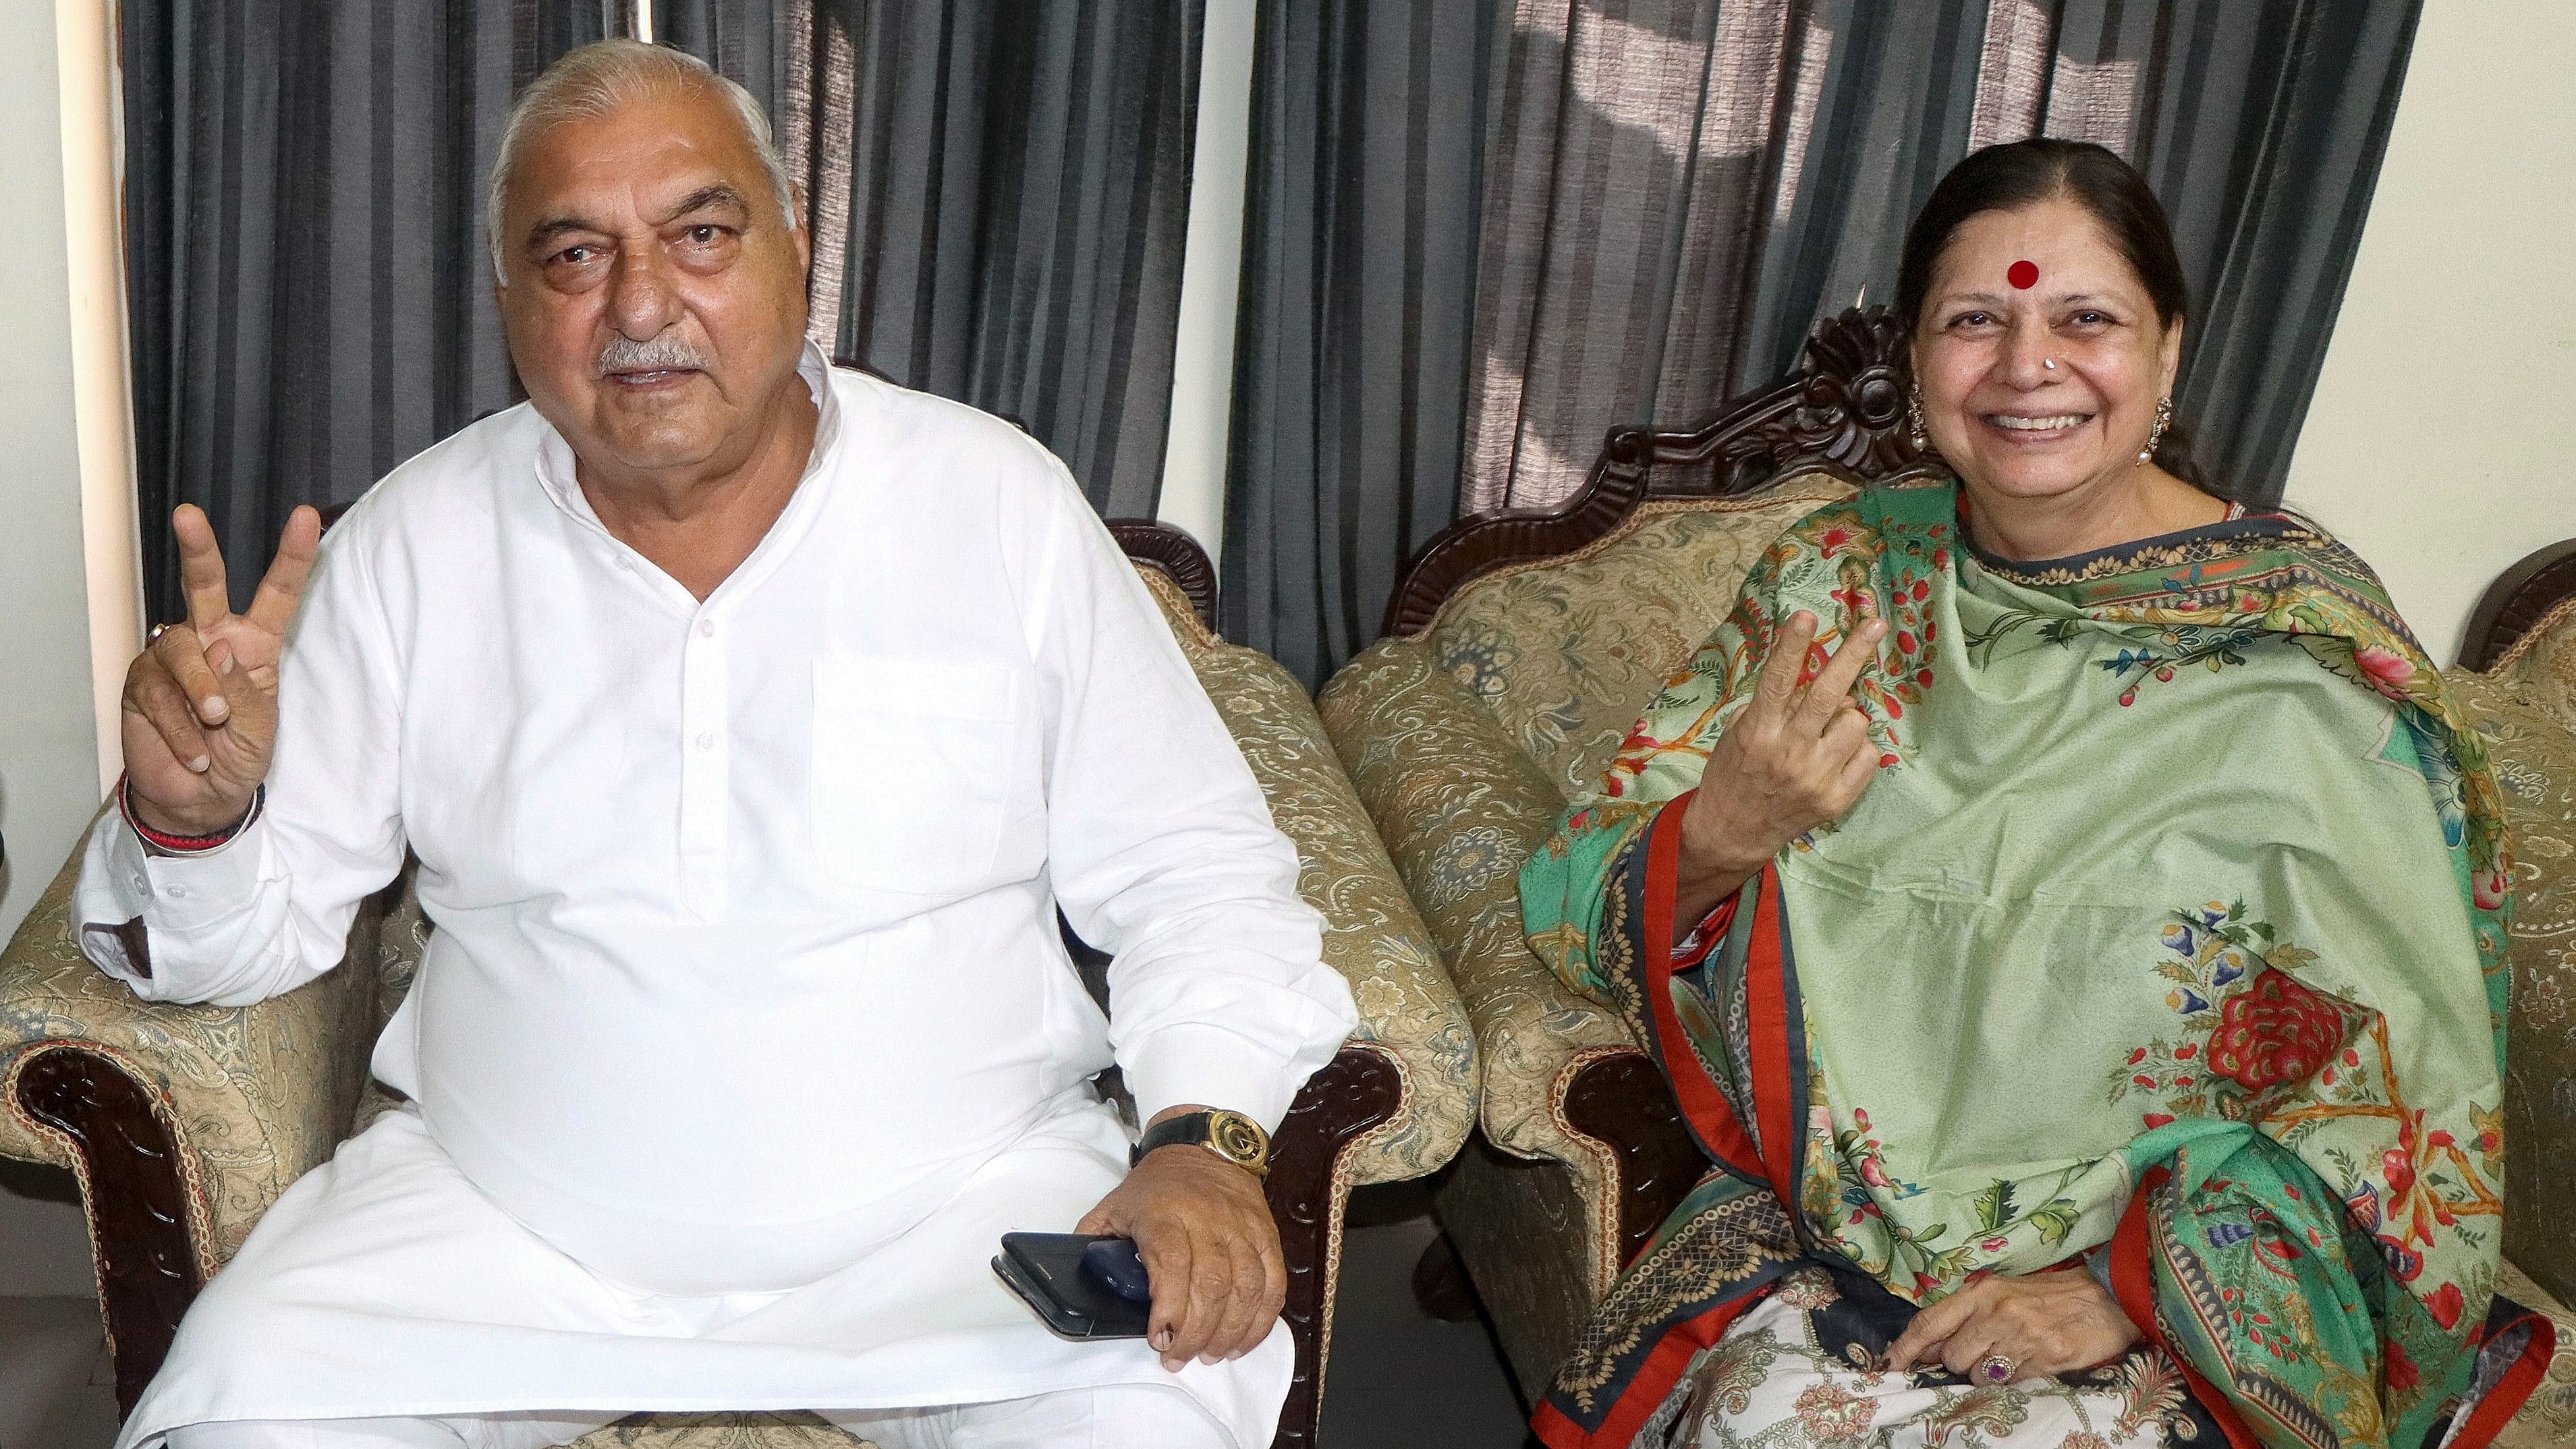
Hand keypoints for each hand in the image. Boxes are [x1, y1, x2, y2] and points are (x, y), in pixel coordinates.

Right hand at [120, 504, 321, 835]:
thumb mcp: (257, 727)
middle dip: (198, 549)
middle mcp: (210, 639)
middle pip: (204, 585)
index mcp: (254, 643)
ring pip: (181, 653)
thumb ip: (241, 689)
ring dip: (199, 694)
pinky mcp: (140, 683)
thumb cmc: (237, 756)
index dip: (292, 556)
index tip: (305, 516)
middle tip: (188, 515)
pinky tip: (194, 751)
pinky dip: (180, 729)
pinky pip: (159, 695)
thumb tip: (218, 648)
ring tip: (214, 727)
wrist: (199, 798)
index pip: (277, 595)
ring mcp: (171, 658)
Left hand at [1076, 1110, 1283, 1371]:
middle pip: (1211, 1286)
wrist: (1202, 1148)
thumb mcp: (1114, 1206)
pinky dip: (1262, 1319)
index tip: (1158, 1339)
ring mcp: (1241, 1228)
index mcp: (1164, 1214)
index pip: (1172, 1265)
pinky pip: (1273, 1283)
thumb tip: (1071, 1282)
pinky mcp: (1266, 1235)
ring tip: (1211, 1355)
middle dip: (1195, 1333)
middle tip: (1179, 1357)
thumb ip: (1093, 1242)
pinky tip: (1242, 1341)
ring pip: (1246, 1289)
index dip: (1168, 1309)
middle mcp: (1207, 1220)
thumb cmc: (1155, 1187)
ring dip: (1230, 1332)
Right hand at [1672, 610, 1886, 923]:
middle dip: (1853, 653)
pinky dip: (1857, 749)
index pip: (1776, 680)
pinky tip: (1836, 756)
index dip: (1792, 646)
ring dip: (1848, 717)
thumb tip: (1818, 678)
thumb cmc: (1733, 773)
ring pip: (1856, 722)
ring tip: (1828, 731)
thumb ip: (1773, 705)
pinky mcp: (1835, 800)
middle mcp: (1787, 752)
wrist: (1732, 833)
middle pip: (1827, 694)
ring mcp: (1814, 778)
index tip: (1806, 615)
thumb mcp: (1738, 732)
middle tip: (1875, 625)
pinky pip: (1868, 756)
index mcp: (1758, 731)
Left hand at [1883, 1269, 2141, 1380]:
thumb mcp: (2003, 1294)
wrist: (2108, 1299)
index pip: (1931, 1321)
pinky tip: (2029, 1362)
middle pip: (1952, 1356)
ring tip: (2011, 1355)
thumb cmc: (2050, 1296)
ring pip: (1978, 1375)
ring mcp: (2023, 1336)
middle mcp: (1998, 1312)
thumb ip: (1965, 1316)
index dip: (1906, 1346)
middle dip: (1960, 1362)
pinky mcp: (2046, 1358)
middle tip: (1985, 1351)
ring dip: (1987, 1374)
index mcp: (1983, 1291)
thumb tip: (1926, 1347)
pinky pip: (2010, 1384)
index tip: (1889, 1364)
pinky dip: (2013, 1380)